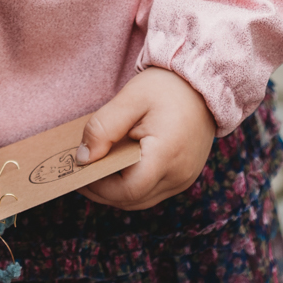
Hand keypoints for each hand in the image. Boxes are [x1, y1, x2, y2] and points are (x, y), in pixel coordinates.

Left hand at [77, 67, 216, 209]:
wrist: (204, 82)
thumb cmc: (167, 87)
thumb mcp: (130, 99)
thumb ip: (103, 128)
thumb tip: (83, 159)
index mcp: (166, 156)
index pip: (127, 191)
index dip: (98, 187)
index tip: (78, 170)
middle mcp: (179, 175)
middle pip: (132, 200)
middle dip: (103, 191)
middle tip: (80, 171)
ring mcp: (184, 179)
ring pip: (142, 199)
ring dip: (117, 189)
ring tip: (95, 168)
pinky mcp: (185, 176)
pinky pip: (153, 190)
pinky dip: (132, 183)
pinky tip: (117, 165)